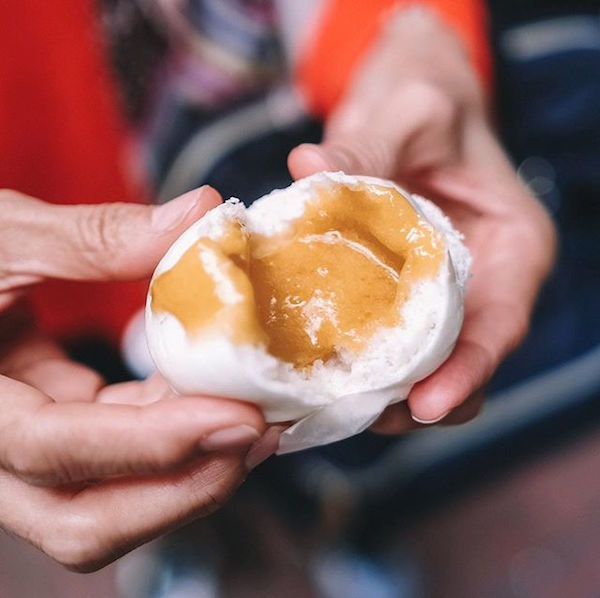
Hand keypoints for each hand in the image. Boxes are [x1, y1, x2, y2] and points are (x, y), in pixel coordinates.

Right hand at [0, 187, 270, 570]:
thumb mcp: (7, 236)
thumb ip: (95, 236)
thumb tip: (200, 215)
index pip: (49, 449)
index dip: (150, 443)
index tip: (239, 418)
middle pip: (82, 521)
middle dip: (183, 489)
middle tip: (260, 435)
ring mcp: (31, 455)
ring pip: (110, 504)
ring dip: (193, 473)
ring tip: (259, 425)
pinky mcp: (66, 436)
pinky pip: (125, 459)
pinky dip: (179, 438)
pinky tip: (220, 402)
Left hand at [289, 8, 555, 430]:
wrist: (411, 100)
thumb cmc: (428, 100)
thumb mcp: (407, 112)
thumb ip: (365, 146)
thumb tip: (309, 168)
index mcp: (510, 248)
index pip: (499, 325)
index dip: (467, 373)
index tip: (423, 406)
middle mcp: (482, 283)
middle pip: (460, 362)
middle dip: (417, 399)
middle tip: (361, 414)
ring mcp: (441, 295)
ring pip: (421, 364)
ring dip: (383, 391)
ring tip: (333, 402)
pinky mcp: (399, 294)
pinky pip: (385, 340)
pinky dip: (358, 359)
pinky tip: (317, 366)